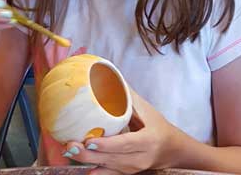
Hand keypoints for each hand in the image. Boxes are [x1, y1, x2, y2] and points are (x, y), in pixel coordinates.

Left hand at [63, 89, 184, 174]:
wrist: (172, 149)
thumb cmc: (157, 125)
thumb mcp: (145, 109)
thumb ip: (127, 95)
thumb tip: (109, 75)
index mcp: (147, 141)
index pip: (125, 144)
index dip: (107, 145)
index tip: (89, 141)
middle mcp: (141, 158)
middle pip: (113, 159)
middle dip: (89, 155)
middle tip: (70, 146)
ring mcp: (133, 169)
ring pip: (108, 169)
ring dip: (87, 162)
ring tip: (69, 152)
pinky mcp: (127, 174)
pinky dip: (94, 171)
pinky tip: (80, 167)